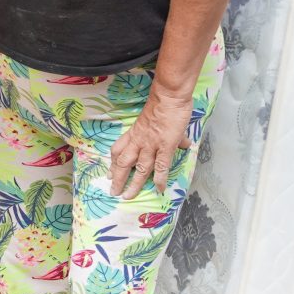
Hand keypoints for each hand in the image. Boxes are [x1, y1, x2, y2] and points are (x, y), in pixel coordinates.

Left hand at [109, 84, 193, 198]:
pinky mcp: (165, 147)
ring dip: (133, 184)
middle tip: (113, 191)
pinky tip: (159, 189)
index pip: (118, 149)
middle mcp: (139, 141)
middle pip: (123, 163)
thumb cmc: (163, 104)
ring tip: (128, 196)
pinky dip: (159, 179)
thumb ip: (166, 133)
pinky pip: (161, 166)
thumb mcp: (157, 119)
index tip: (109, 173)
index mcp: (134, 133)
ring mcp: (151, 145)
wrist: (168, 96)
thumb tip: (184, 143)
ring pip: (139, 169)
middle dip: (118, 178)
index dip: (113, 163)